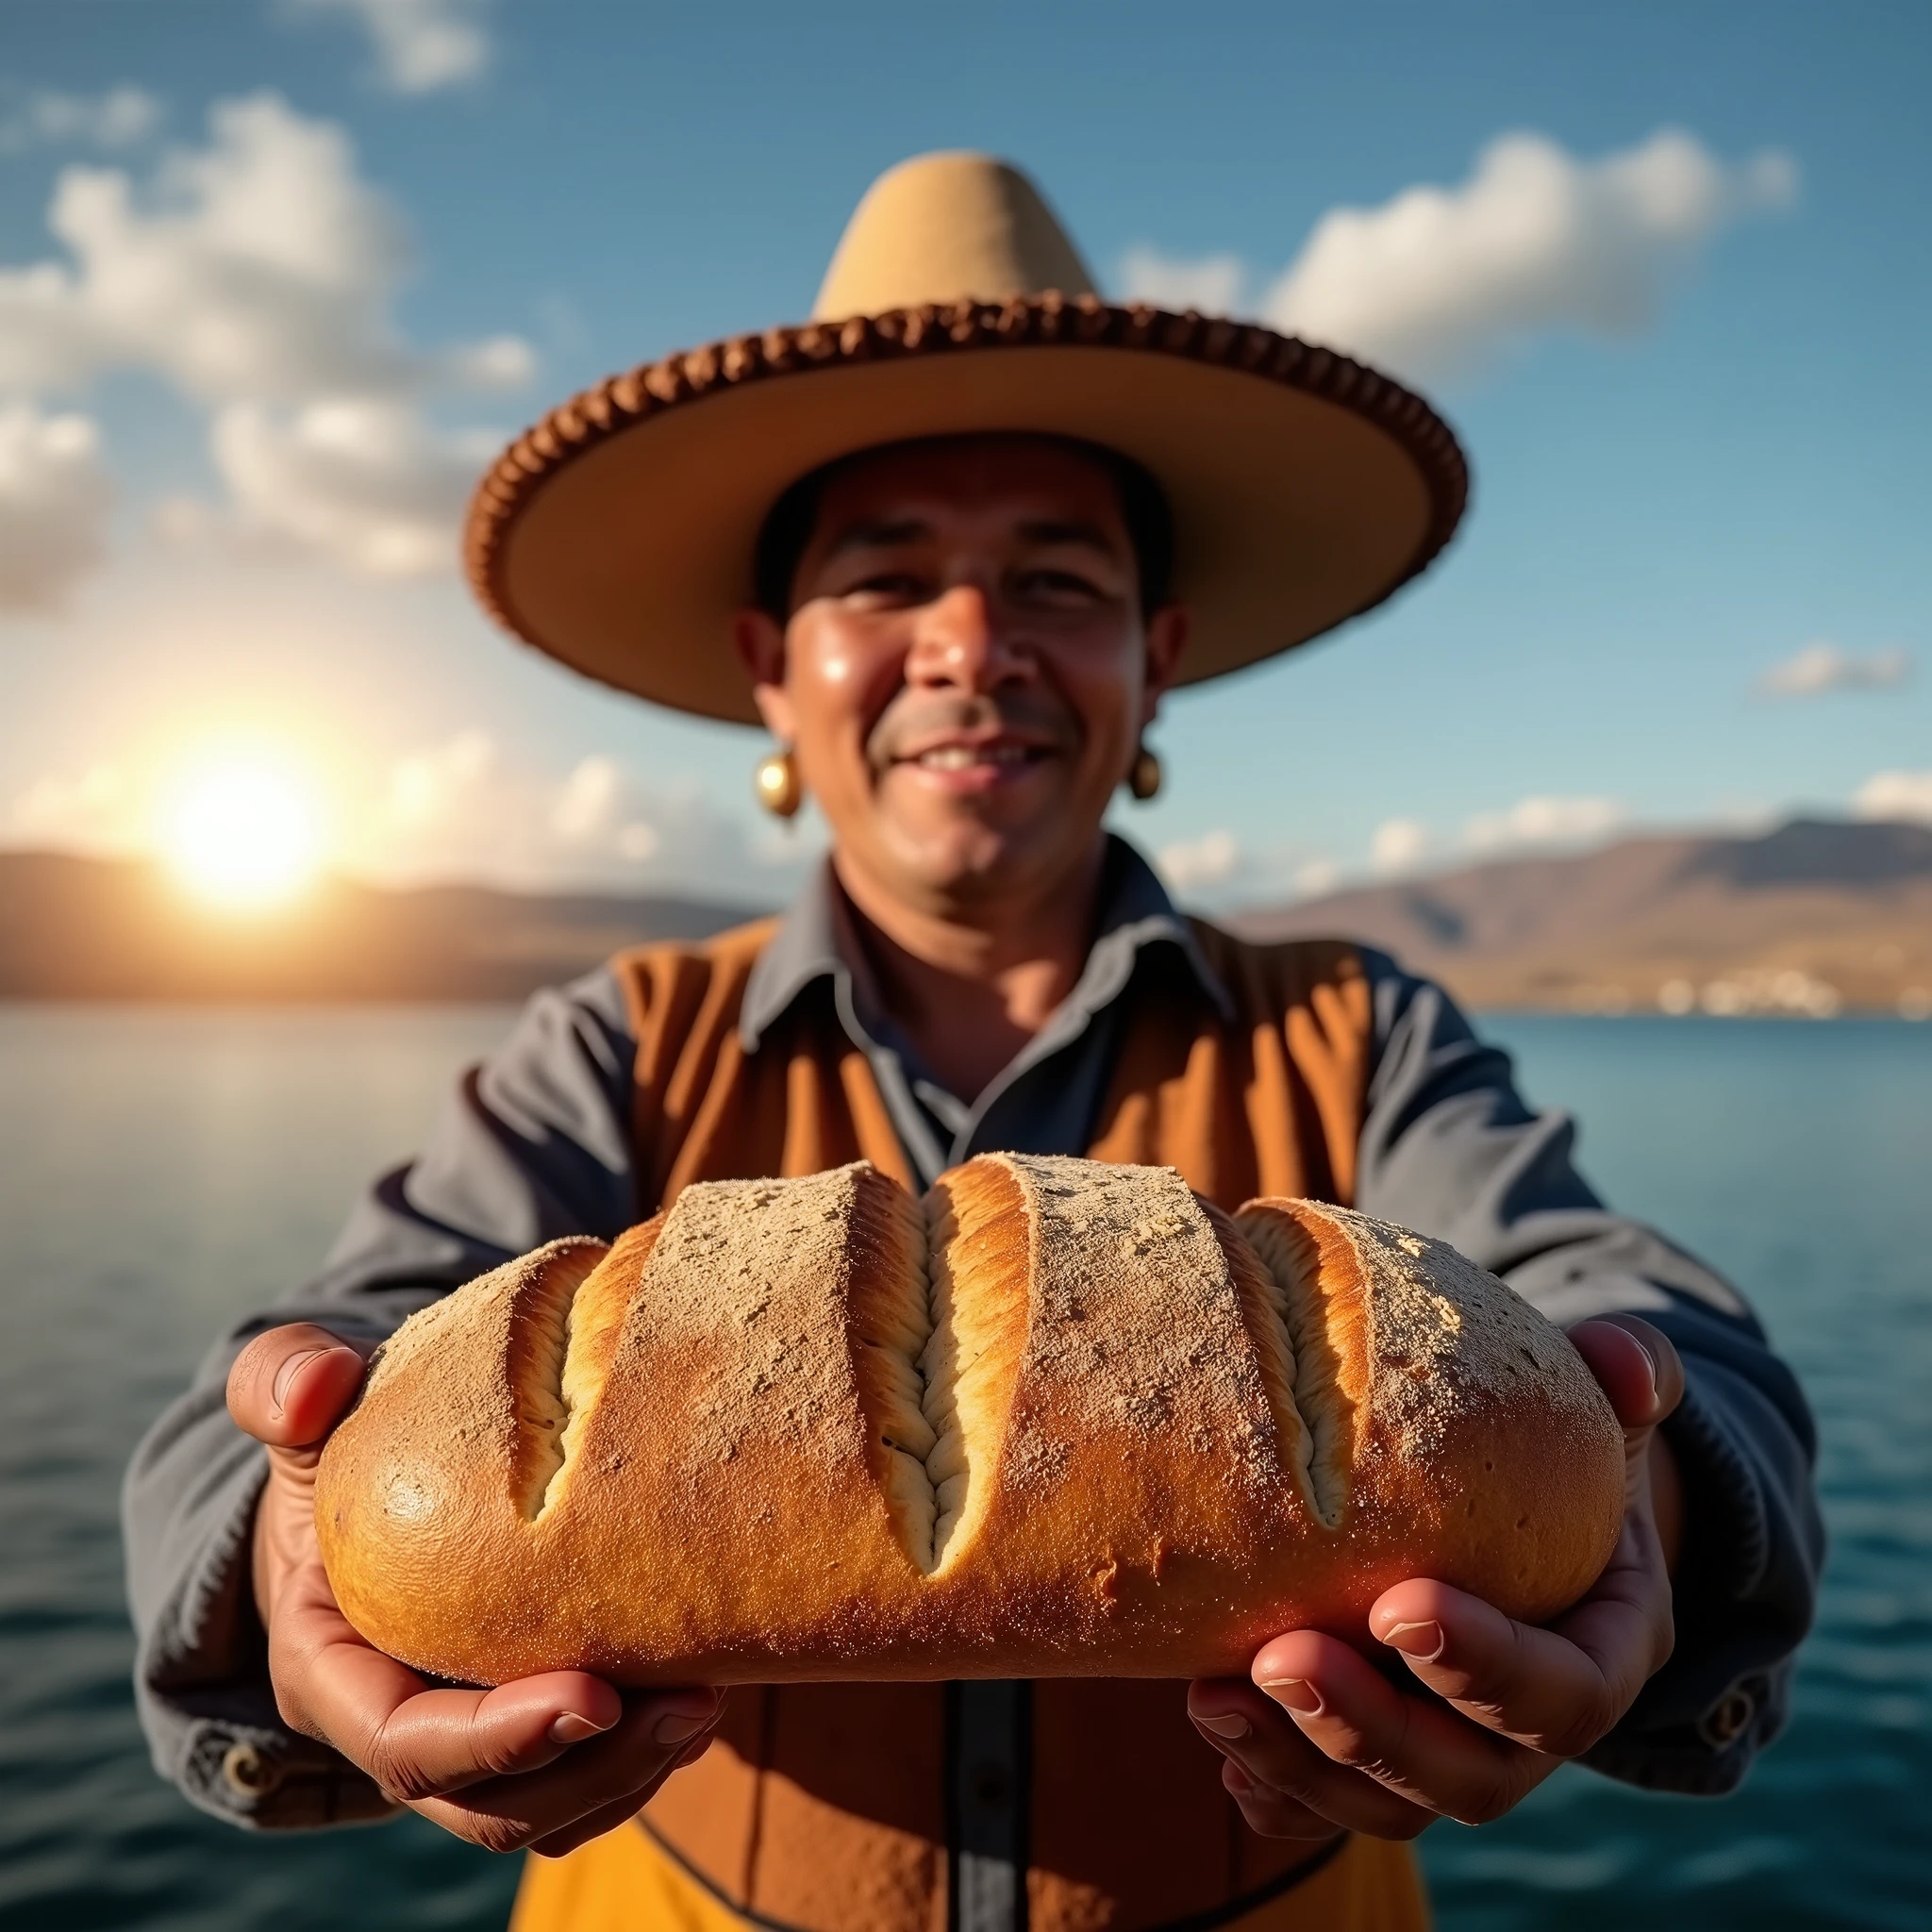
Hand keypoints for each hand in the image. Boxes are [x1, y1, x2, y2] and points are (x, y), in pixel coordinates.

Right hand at [228, 1322, 723, 1855]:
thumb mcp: (303, 1412)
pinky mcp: (523, 1723)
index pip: (406, 1747)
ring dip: (632, 1772)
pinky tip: (703, 1689)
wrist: (368, 1481)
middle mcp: (397, 1727)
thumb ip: (282, 1383)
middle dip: (592, 1770)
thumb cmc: (337, 1444)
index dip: (497, 1740)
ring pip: (547, 1809)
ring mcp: (464, 1738)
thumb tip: (314, 1382)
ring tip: (709, 1699)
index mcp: (332, 1673)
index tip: (592, 1695)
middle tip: (693, 1704)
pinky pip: (582, 1782)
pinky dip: (641, 1759)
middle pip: (491, 1803)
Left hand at [1186, 1315, 1681, 1843]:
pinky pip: (1326, 1812)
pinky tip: (1221, 1740)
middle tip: (1284, 1654)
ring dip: (1302, 1763)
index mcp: (1606, 1650)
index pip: (1565, 1694)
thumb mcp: (1599, 1408)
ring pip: (1392, 1805)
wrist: (1507, 1507)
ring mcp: (1453, 1754)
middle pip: (1470, 1775)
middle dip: (1374, 1729)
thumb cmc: (1556, 1448)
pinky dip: (1275, 1792)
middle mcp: (1531, 1730)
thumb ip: (1629, 1375)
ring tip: (1217, 1694)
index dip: (1486, 1666)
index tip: (1398, 1603)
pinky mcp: (1379, 1764)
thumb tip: (1624, 1360)